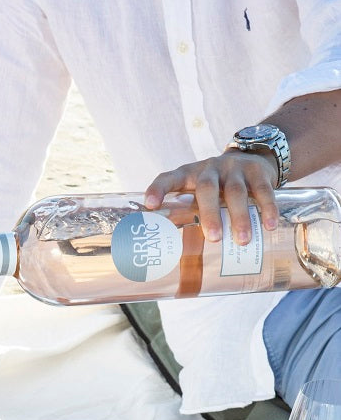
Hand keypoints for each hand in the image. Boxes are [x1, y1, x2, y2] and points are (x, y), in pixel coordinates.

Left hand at [144, 150, 278, 244]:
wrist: (254, 158)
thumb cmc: (218, 187)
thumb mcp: (201, 193)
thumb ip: (191, 215)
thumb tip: (179, 261)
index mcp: (190, 175)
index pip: (169, 178)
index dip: (159, 189)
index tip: (150, 205)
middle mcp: (210, 169)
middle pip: (207, 189)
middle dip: (209, 214)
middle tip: (213, 238)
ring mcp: (235, 169)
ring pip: (236, 192)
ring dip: (239, 217)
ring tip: (242, 241)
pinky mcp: (258, 172)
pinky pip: (263, 190)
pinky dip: (267, 208)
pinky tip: (268, 226)